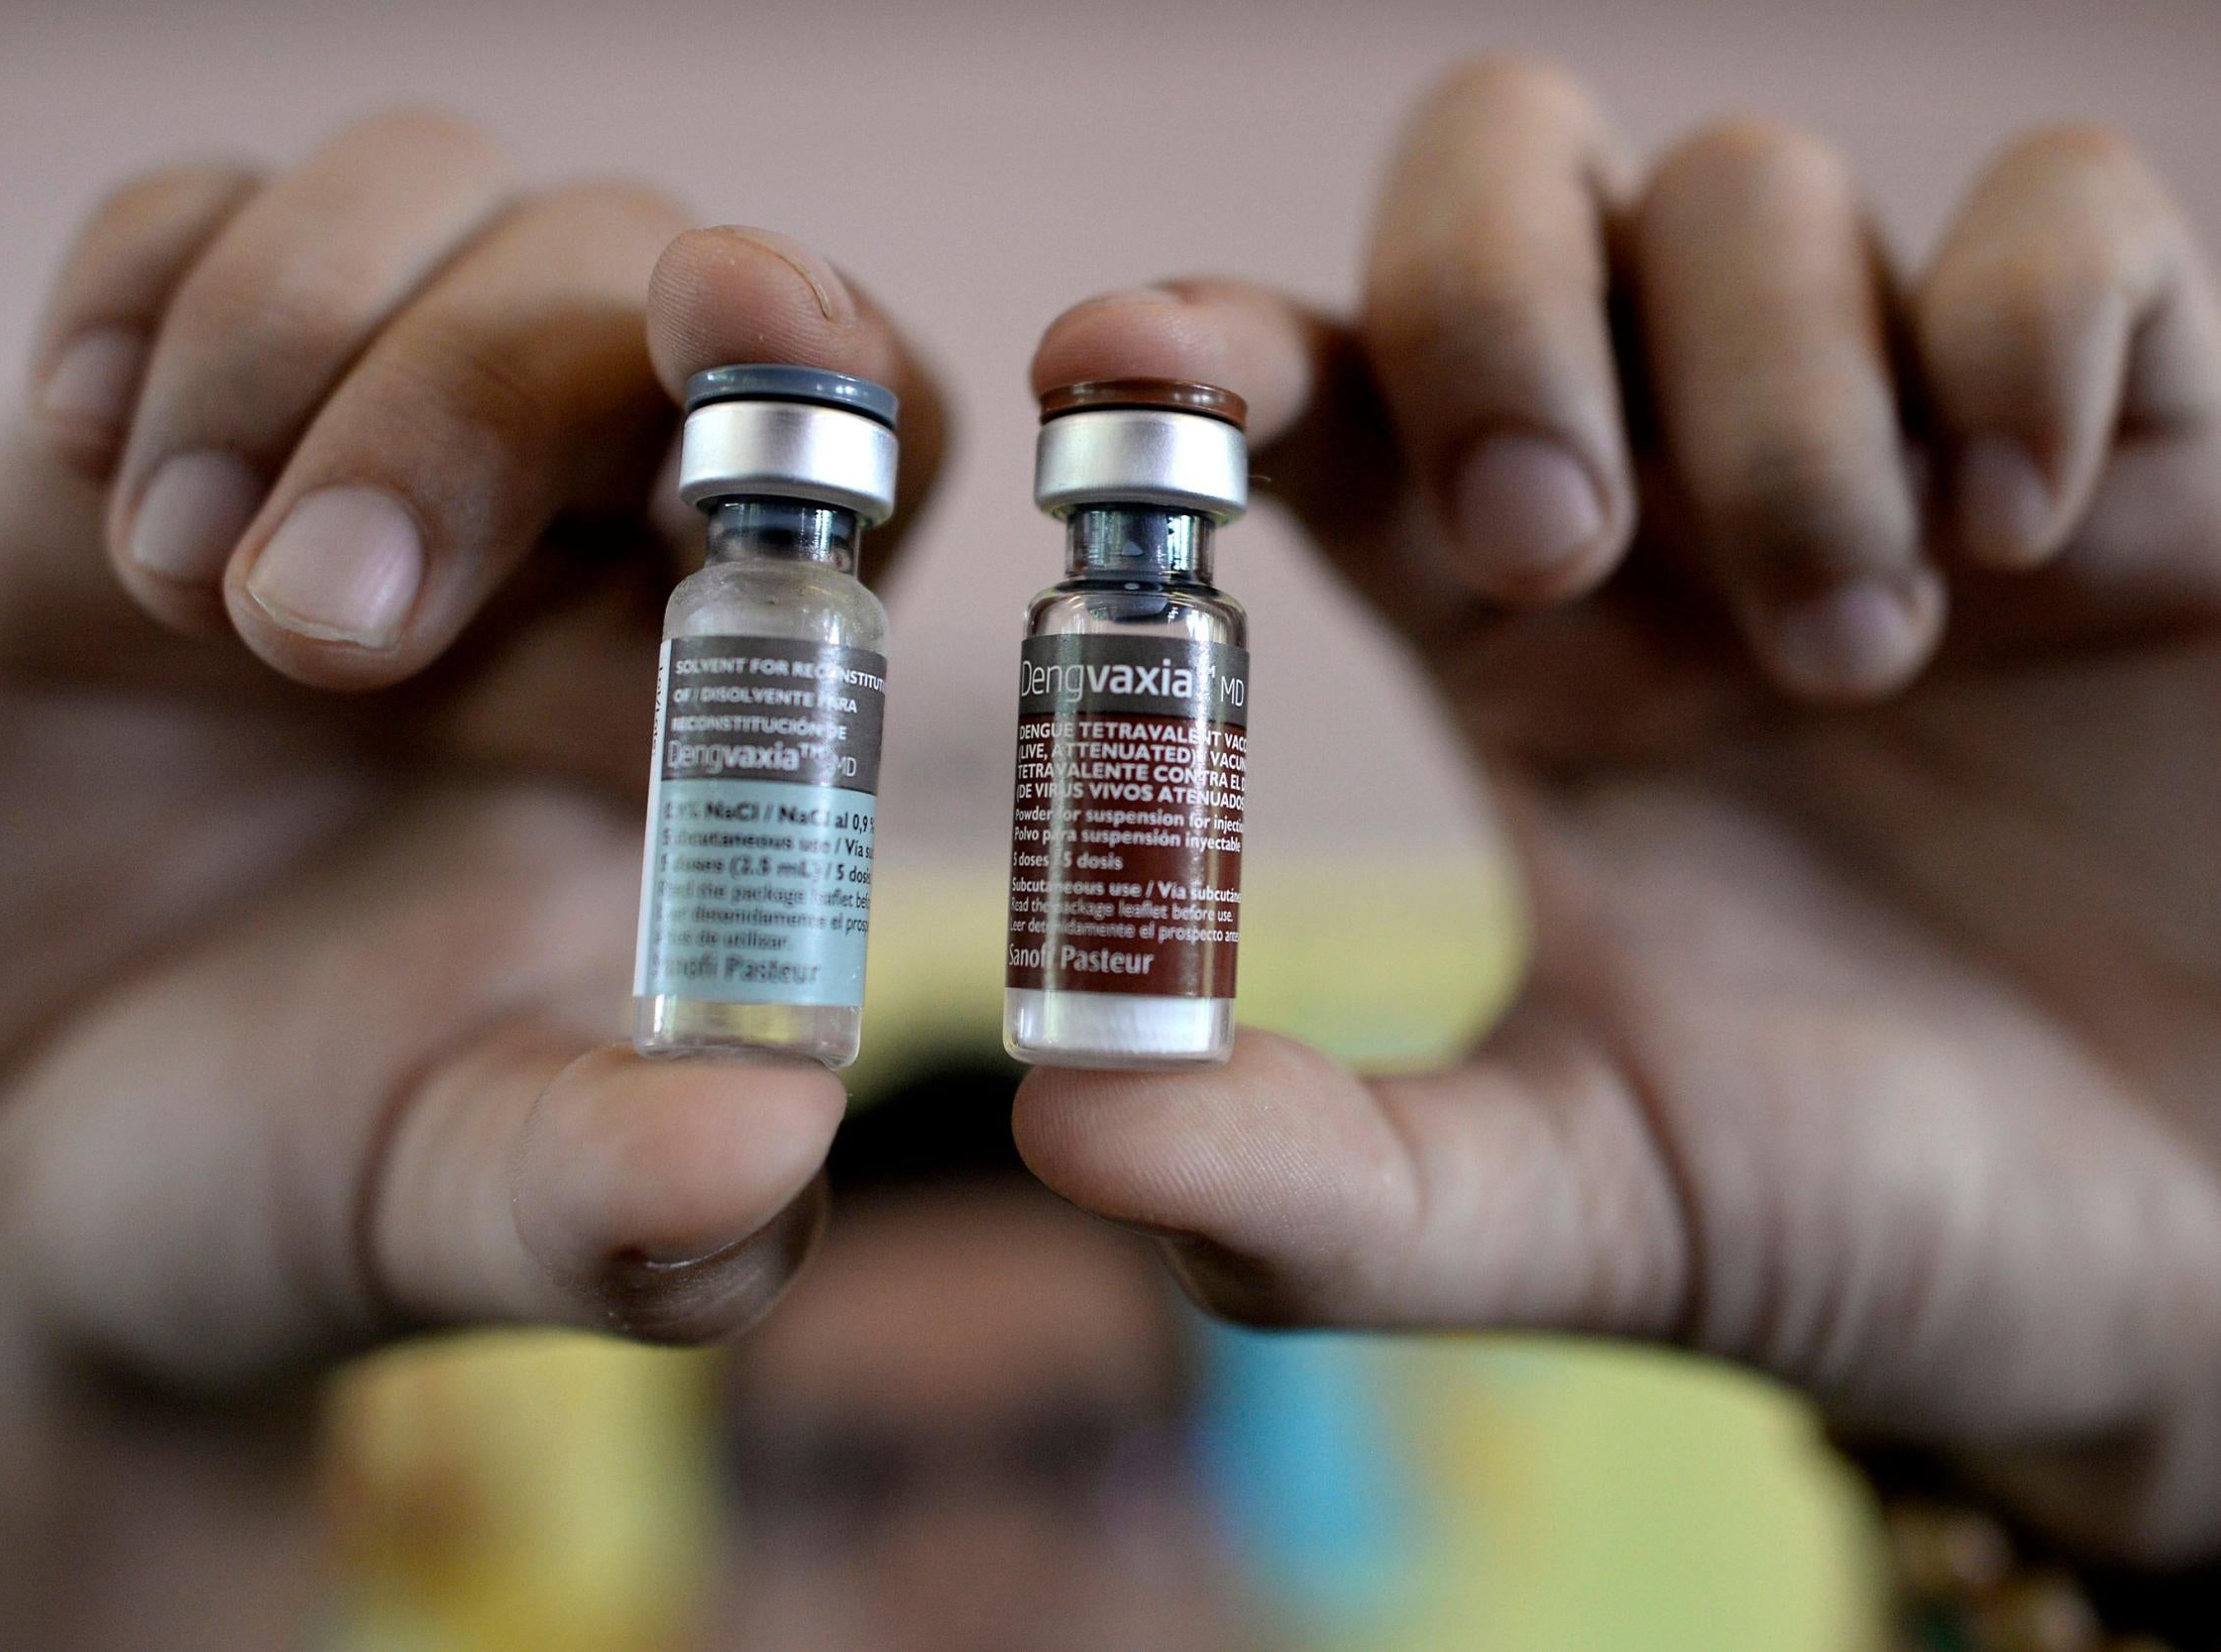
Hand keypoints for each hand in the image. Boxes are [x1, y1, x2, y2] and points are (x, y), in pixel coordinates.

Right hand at [0, 110, 943, 1400]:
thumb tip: (773, 1137)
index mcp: (721, 685)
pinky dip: (147, 294)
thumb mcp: (460, 1209)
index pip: (860, 424)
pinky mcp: (157, 414)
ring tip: (179, 581)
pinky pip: (186, 216)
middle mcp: (573, 528)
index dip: (827, 350)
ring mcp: (363, 444)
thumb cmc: (309, 1174)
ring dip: (297, 339)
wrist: (25, 1169)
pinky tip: (91, 462)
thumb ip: (623, 1200)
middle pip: (624, 274)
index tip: (730, 328)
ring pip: (427, 195)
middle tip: (310, 636)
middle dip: (473, 400)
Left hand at [1015, 58, 2220, 1565]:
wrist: (2195, 1272)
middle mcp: (1670, 496)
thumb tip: (1067, 1126)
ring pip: (1751, 193)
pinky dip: (2026, 320)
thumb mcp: (1585, 1204)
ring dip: (1774, 415)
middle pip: (1499, 180)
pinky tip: (2029, 522)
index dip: (1204, 344)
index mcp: (1500, 636)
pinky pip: (2068, 209)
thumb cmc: (1876, 1218)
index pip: (1310, 394)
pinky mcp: (2151, 439)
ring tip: (1858, 657)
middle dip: (1487, 310)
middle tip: (1554, 547)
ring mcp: (1897, 442)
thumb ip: (1325, 1183)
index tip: (1125, 365)